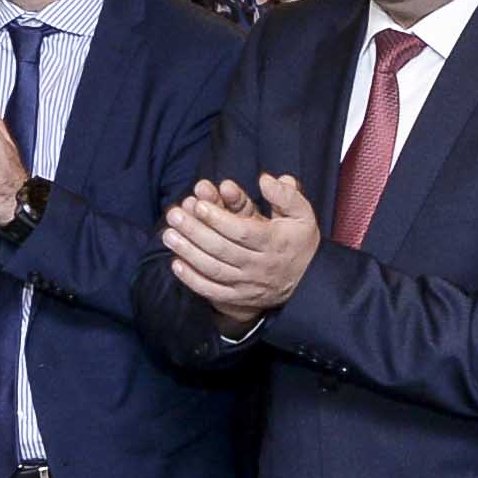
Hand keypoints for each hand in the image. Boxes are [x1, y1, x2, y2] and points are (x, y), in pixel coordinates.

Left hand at [163, 172, 320, 325]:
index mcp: (273, 242)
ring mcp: (248, 284)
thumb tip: (266, 179)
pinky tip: (176, 263)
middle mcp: (259, 265)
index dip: (217, 219)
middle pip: (222, 249)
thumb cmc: (299, 240)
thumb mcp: (302, 214)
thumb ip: (286, 194)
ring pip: (214, 270)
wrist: (309, 281)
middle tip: (174, 215)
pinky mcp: (240, 298)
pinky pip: (213, 292)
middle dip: (195, 231)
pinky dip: (193, 280)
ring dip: (188, 253)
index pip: (241, 232)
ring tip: (168, 235)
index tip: (198, 204)